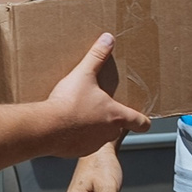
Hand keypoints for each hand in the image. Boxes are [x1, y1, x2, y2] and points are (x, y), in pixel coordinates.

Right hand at [40, 34, 150, 158]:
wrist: (47, 127)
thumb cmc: (68, 104)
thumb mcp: (84, 74)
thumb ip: (97, 56)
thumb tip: (108, 40)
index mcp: (115, 115)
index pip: (139, 122)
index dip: (143, 121)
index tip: (144, 120)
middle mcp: (108, 133)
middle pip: (118, 127)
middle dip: (111, 118)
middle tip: (101, 107)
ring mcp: (93, 144)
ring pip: (99, 136)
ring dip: (93, 128)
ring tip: (81, 115)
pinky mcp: (78, 151)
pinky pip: (82, 144)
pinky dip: (78, 136)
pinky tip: (67, 125)